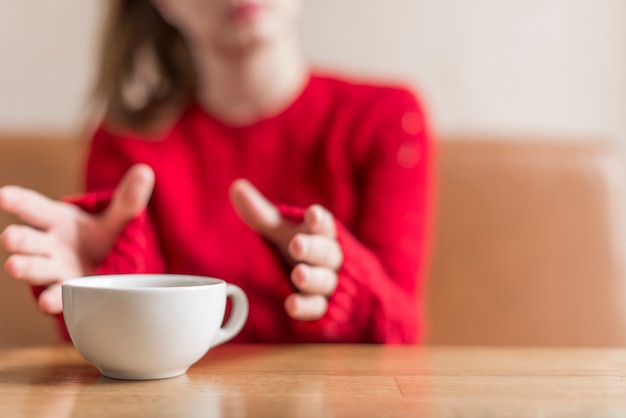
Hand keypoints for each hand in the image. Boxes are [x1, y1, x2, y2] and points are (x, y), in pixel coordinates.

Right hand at [0, 164, 154, 313]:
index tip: (3, 196)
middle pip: (28, 240)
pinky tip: (48, 302)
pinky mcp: (63, 292)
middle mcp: (48, 245)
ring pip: (34, 268)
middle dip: (17, 239)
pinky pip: (55, 295)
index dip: (18, 201)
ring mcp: (52, 270)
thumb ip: (128, 199)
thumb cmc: (102, 237)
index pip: (34, 208)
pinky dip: (52, 299)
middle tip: (9, 237)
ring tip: (15, 266)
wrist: (108, 267)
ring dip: (25, 268)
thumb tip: (145, 171)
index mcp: (57, 220)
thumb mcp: (116, 217)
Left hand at [229, 179, 342, 320]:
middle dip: (312, 248)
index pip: (323, 224)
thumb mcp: (281, 232)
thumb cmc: (301, 248)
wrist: (331, 284)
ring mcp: (327, 283)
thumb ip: (261, 215)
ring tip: (298, 274)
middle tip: (297, 244)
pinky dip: (306, 306)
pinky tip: (291, 304)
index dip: (318, 220)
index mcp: (320, 234)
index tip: (312, 214)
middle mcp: (327, 258)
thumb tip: (236, 186)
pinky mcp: (322, 306)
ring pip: (324, 279)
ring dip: (311, 277)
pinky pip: (317, 307)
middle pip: (326, 251)